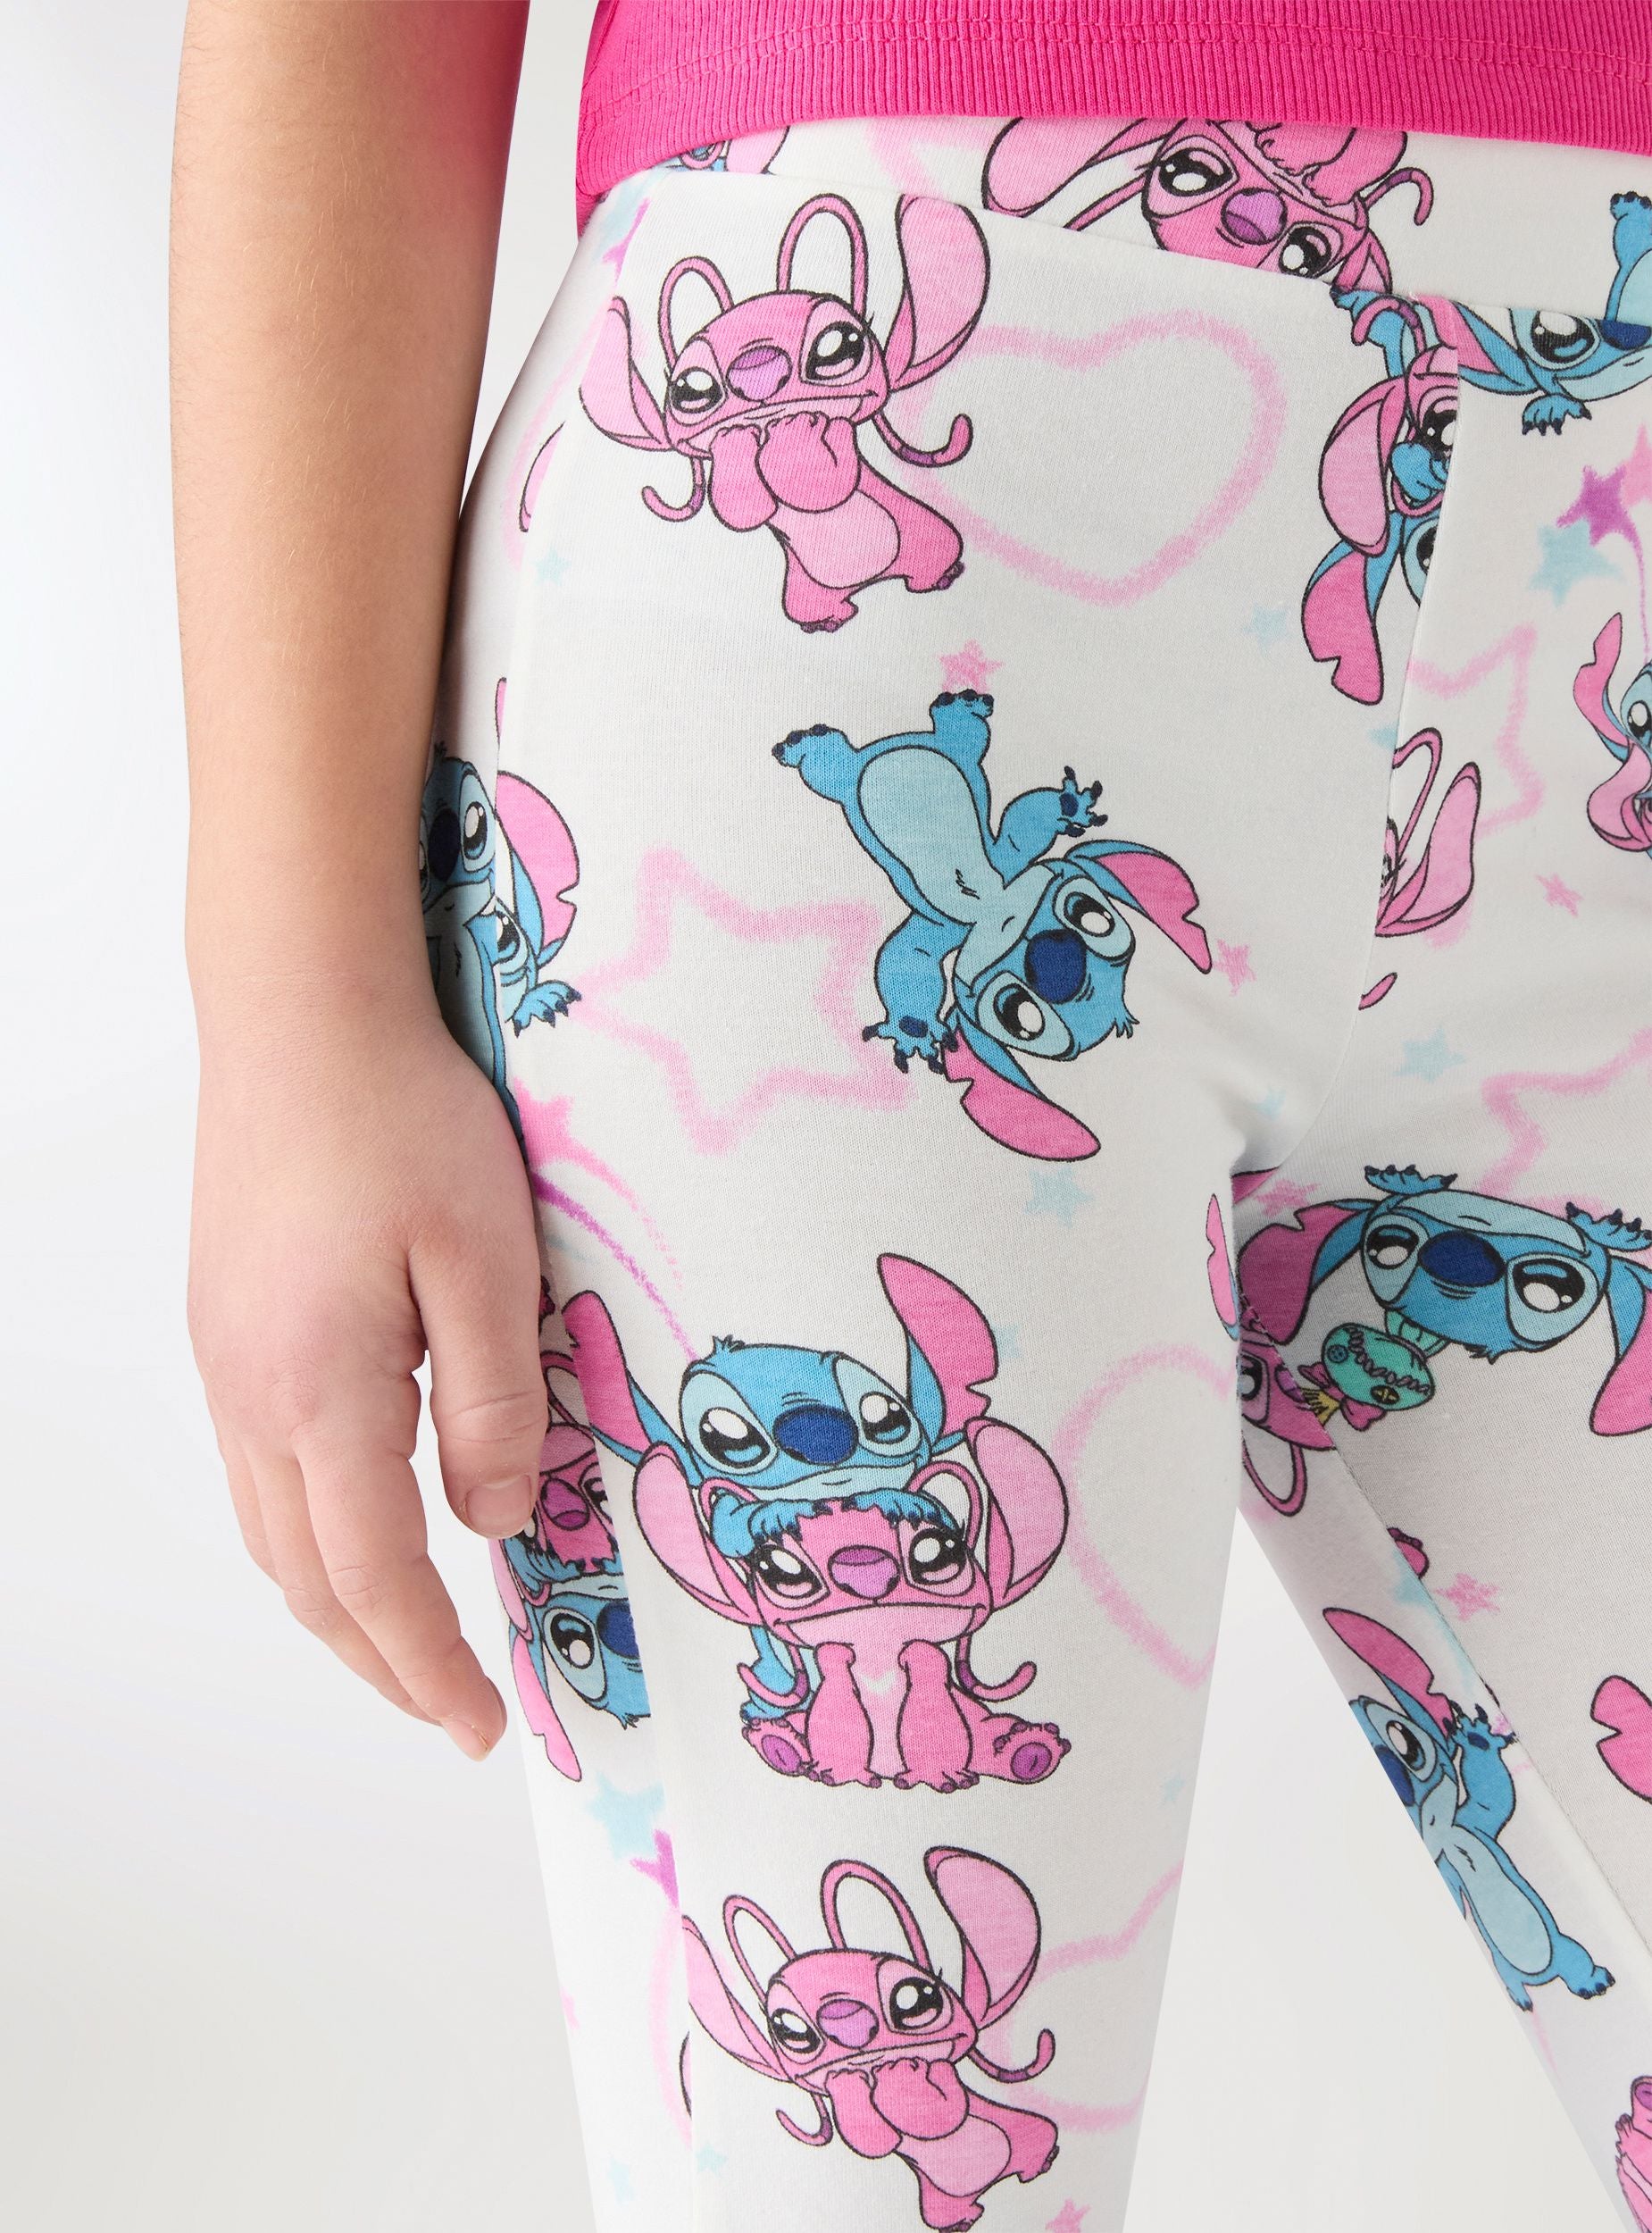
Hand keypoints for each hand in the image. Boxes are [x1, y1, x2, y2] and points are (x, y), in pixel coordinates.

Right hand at [189, 981, 544, 1757]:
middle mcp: (250, 1394)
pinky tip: (361, 1528)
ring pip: (271, 1534)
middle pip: (305, 1579)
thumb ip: (495, 1403)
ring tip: (413, 1644)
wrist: (302, 1016)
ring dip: (340, 1607)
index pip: (373, 1577)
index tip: (481, 1724)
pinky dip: (313, 1537)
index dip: (428, 1665)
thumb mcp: (488, 1260)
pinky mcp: (229, 1329)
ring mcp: (226, 1363)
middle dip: (382, 1661)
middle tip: (453, 1709)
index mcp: (318, 1390)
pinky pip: (261, 1473)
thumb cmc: (401, 1119)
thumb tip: (494, 1521)